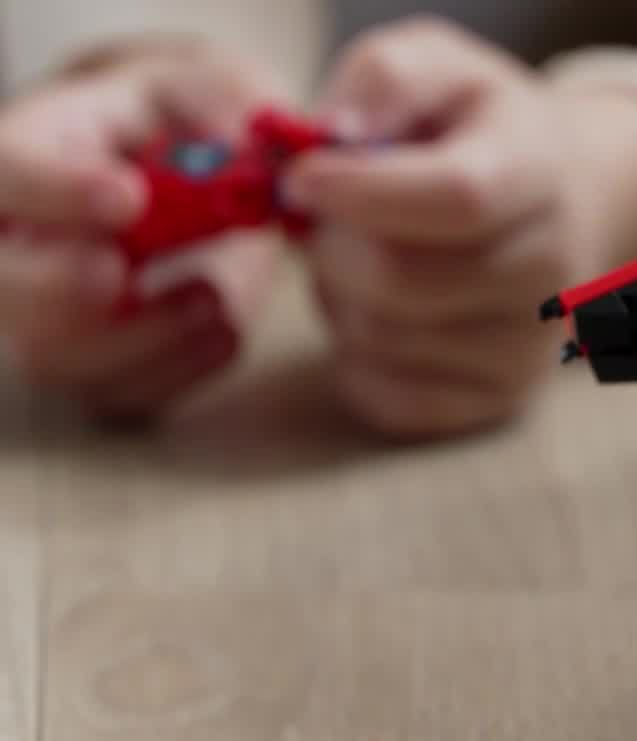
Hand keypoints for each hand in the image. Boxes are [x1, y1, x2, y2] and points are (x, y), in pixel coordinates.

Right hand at [0, 45, 281, 418]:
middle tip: (116, 273)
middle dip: (53, 287)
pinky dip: (177, 371)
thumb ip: (222, 107)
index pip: (5, 170)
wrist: (202, 172)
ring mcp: (49, 310)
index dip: (52, 189)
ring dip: (140, 339)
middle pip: (1, 283)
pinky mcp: (98, 363)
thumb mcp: (204, 84)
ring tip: (217, 299)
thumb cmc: (184, 118)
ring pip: (53, 354)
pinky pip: (118, 394)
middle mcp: (20, 237)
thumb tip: (246, 150)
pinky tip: (226, 331)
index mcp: (31, 146)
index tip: (124, 197)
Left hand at [285, 17, 636, 439]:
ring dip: (339, 298)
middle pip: (400, 280)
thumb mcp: (438, 64)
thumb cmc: (475, 128)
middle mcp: (551, 268)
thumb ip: (385, 77)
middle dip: (330, 246)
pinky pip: (388, 399)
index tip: (300, 178)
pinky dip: (355, 358)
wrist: (558, 200)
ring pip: (381, 339)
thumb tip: (335, 137)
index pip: (455, 198)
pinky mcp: (503, 398)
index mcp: (538, 171)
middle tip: (326, 218)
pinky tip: (376, 312)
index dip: (360, 193)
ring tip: (362, 259)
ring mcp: (532, 343)